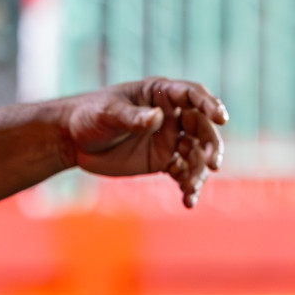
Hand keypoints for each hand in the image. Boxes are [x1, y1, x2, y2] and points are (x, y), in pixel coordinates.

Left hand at [58, 77, 227, 208]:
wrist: (73, 141)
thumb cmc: (89, 116)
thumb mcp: (107, 113)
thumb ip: (132, 116)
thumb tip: (157, 117)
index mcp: (159, 93)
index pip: (192, 94)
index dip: (209, 104)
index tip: (221, 117)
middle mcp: (170, 115)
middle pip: (202, 127)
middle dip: (211, 144)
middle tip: (213, 163)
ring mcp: (169, 139)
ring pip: (196, 153)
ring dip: (200, 170)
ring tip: (192, 188)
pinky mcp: (163, 160)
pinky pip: (183, 172)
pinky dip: (189, 186)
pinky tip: (188, 200)